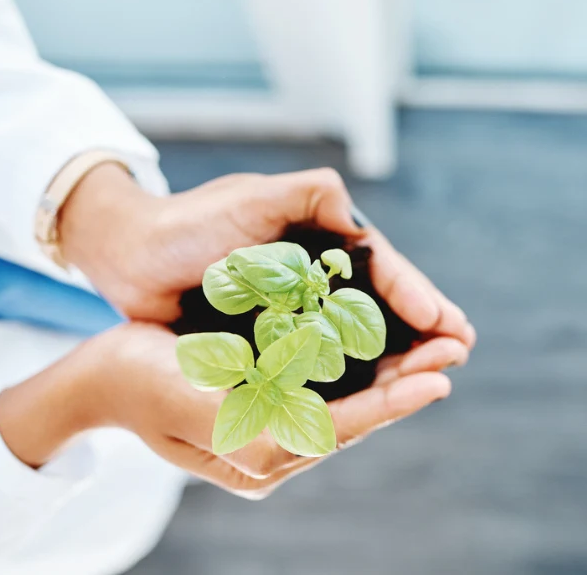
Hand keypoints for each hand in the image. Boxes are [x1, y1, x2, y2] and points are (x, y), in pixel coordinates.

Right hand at [0, 322, 468, 497]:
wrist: (95, 381)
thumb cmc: (136, 382)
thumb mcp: (188, 401)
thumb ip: (249, 425)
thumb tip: (319, 435)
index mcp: (254, 454)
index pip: (340, 429)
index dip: (394, 404)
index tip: (441, 378)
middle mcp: (269, 452)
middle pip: (354, 419)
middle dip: (406, 386)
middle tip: (455, 352)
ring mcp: (266, 436)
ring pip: (344, 408)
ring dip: (390, 378)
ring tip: (435, 349)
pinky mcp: (261, 414)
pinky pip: (322, 397)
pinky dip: (357, 375)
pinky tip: (382, 352)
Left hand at [58, 165, 474, 348]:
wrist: (128, 254)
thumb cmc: (190, 221)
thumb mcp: (257, 199)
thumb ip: (315, 195)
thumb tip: (365, 224)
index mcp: (321, 240)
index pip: (382, 271)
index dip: (418, 297)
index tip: (450, 324)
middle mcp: (313, 276)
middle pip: (379, 308)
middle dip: (421, 330)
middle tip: (458, 354)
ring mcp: (292, 310)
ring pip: (356, 338)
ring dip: (395, 356)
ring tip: (433, 375)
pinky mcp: (267, 339)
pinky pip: (317, 360)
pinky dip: (349, 373)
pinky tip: (376, 389)